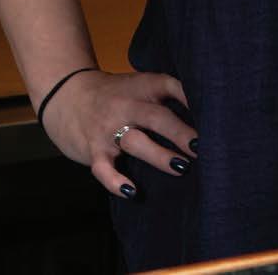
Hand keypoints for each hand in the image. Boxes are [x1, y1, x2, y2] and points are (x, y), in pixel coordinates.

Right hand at [41, 69, 196, 197]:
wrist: (66, 93)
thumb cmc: (113, 95)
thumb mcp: (137, 86)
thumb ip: (163, 97)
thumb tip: (208, 117)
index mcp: (140, 87)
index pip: (168, 84)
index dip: (189, 96)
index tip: (212, 110)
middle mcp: (125, 105)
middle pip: (155, 116)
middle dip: (179, 132)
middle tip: (202, 148)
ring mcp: (108, 128)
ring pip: (135, 142)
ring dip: (159, 155)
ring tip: (181, 168)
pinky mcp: (94, 149)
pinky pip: (104, 167)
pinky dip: (116, 181)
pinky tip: (131, 192)